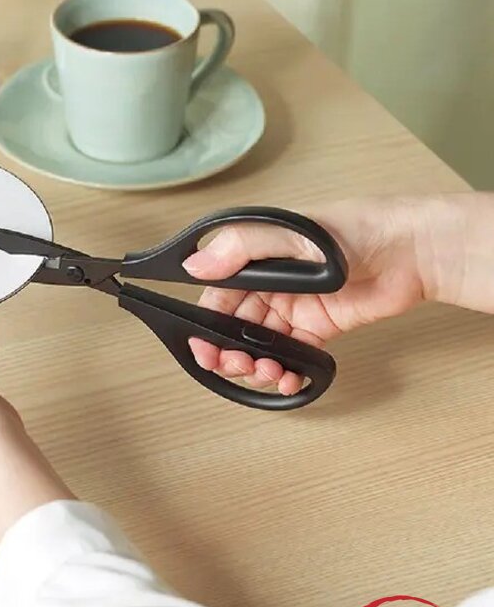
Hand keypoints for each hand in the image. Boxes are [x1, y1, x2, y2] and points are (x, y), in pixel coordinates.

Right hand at [183, 198, 428, 394]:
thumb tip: (195, 266)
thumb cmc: (355, 228)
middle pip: (234, 327)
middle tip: (237, 365)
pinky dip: (286, 372)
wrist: (411, 251)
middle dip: (229, 352)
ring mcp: (294, 309)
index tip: (203, 347)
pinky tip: (288, 378)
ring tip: (267, 371)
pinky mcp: (319, 329)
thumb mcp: (290, 231)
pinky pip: (292, 356)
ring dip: (256, 365)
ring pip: (259, 346)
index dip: (206, 325)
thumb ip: (240, 246)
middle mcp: (270, 285)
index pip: (217, 298)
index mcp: (256, 260)